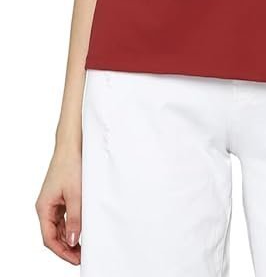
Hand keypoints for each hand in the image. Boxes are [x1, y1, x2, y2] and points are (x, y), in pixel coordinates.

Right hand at [35, 146, 81, 263]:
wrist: (72, 145)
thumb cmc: (70, 165)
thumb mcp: (75, 194)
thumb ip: (75, 219)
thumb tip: (72, 241)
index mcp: (44, 207)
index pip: (49, 238)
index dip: (62, 251)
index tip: (76, 259)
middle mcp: (46, 206)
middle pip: (53, 235)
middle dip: (66, 247)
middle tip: (82, 256)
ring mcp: (53, 202)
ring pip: (59, 227)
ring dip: (69, 238)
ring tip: (83, 246)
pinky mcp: (61, 197)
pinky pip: (64, 217)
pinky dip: (72, 226)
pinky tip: (81, 230)